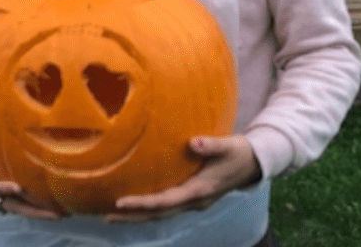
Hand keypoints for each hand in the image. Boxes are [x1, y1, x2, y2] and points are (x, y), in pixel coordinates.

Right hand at [0, 122, 62, 220]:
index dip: (2, 188)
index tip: (18, 187)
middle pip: (11, 203)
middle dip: (32, 209)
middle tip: (55, 212)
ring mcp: (1, 186)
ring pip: (20, 204)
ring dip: (40, 210)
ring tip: (64, 212)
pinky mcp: (9, 182)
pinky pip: (25, 197)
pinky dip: (39, 201)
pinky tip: (59, 201)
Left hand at [106, 135, 260, 223]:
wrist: (253, 164)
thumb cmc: (238, 152)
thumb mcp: (228, 146)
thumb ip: (210, 145)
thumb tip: (193, 142)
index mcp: (199, 191)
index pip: (165, 201)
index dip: (143, 203)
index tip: (121, 202)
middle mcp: (194, 201)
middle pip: (159, 214)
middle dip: (133, 216)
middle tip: (107, 216)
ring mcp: (193, 201)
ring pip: (162, 213)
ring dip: (139, 215)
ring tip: (114, 213)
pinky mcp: (192, 196)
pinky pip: (167, 206)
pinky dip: (150, 208)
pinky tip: (137, 203)